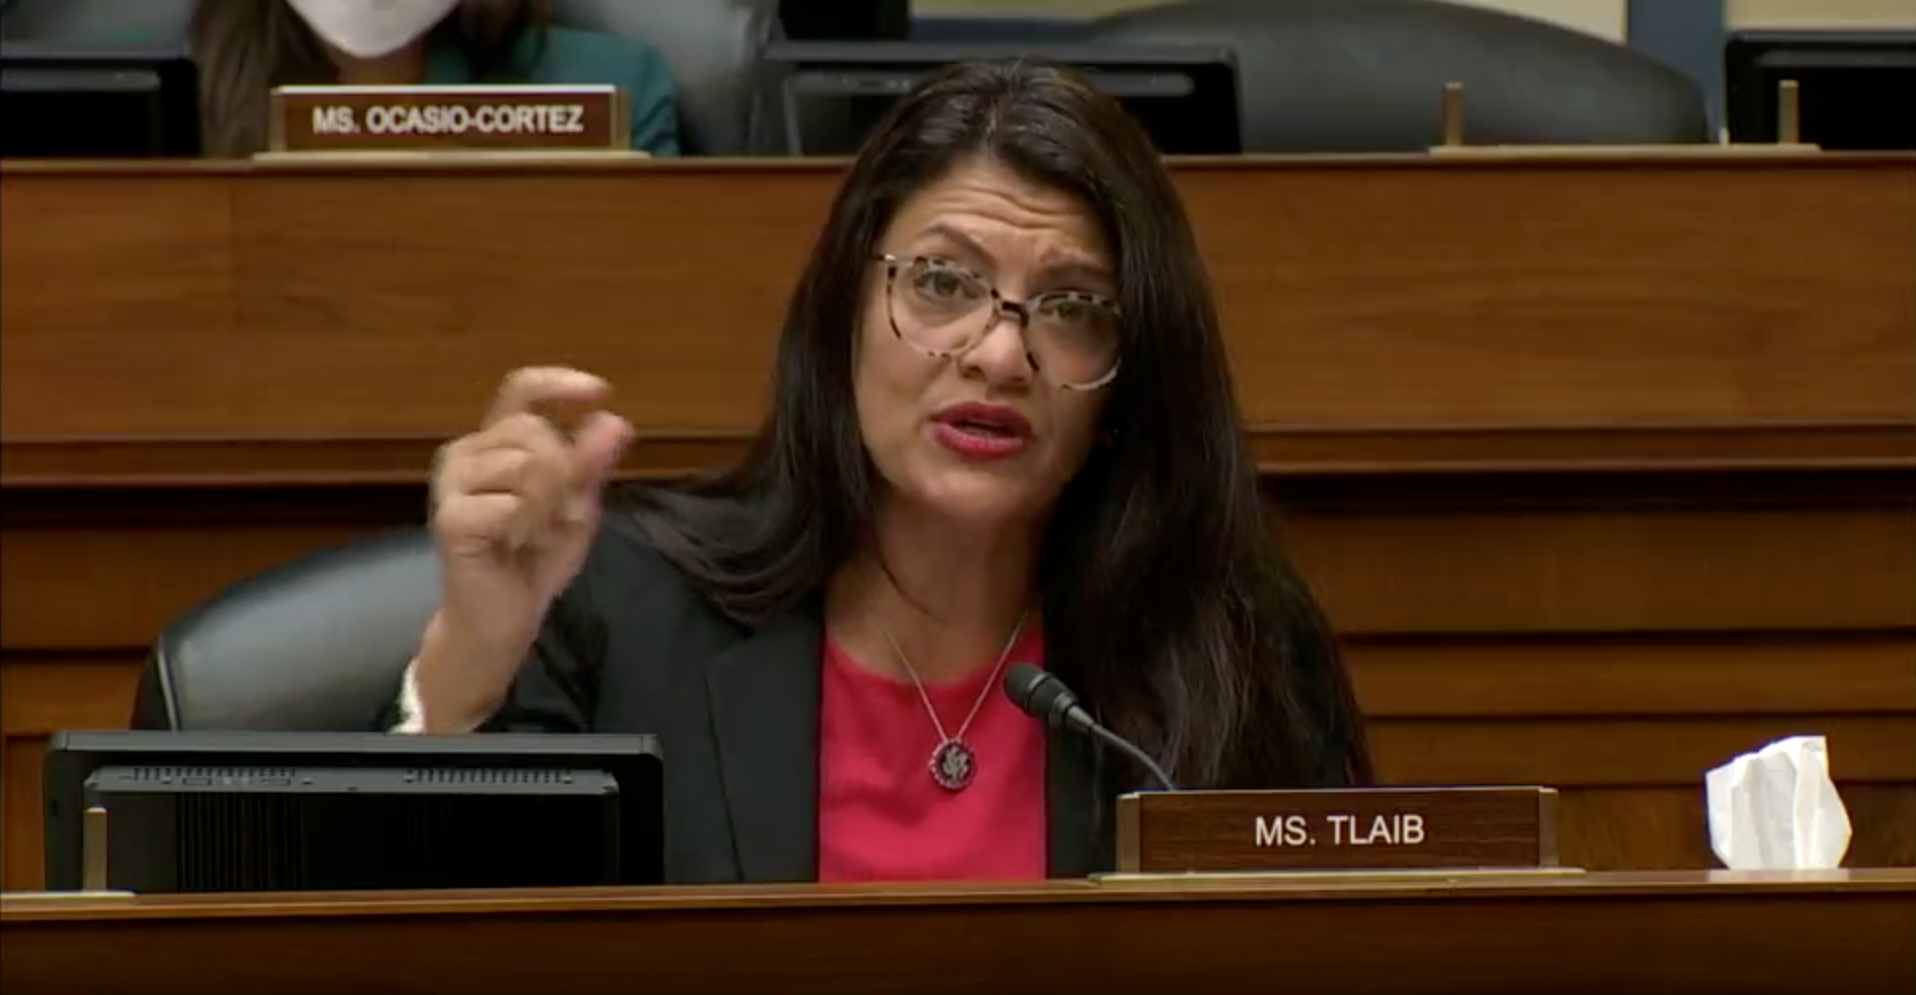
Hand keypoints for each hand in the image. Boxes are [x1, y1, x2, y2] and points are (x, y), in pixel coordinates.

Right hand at [416, 367, 632, 725]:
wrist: (503, 618)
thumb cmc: (535, 558)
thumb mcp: (578, 506)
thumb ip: (591, 463)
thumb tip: (615, 420)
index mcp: (497, 442)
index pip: (522, 391)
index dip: (558, 383)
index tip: (600, 391)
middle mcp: (467, 453)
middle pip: (534, 430)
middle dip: (564, 474)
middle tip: (555, 517)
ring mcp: (452, 484)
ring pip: (526, 464)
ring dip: (548, 505)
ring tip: (533, 534)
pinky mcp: (450, 518)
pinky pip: (513, 503)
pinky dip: (529, 527)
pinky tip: (516, 545)